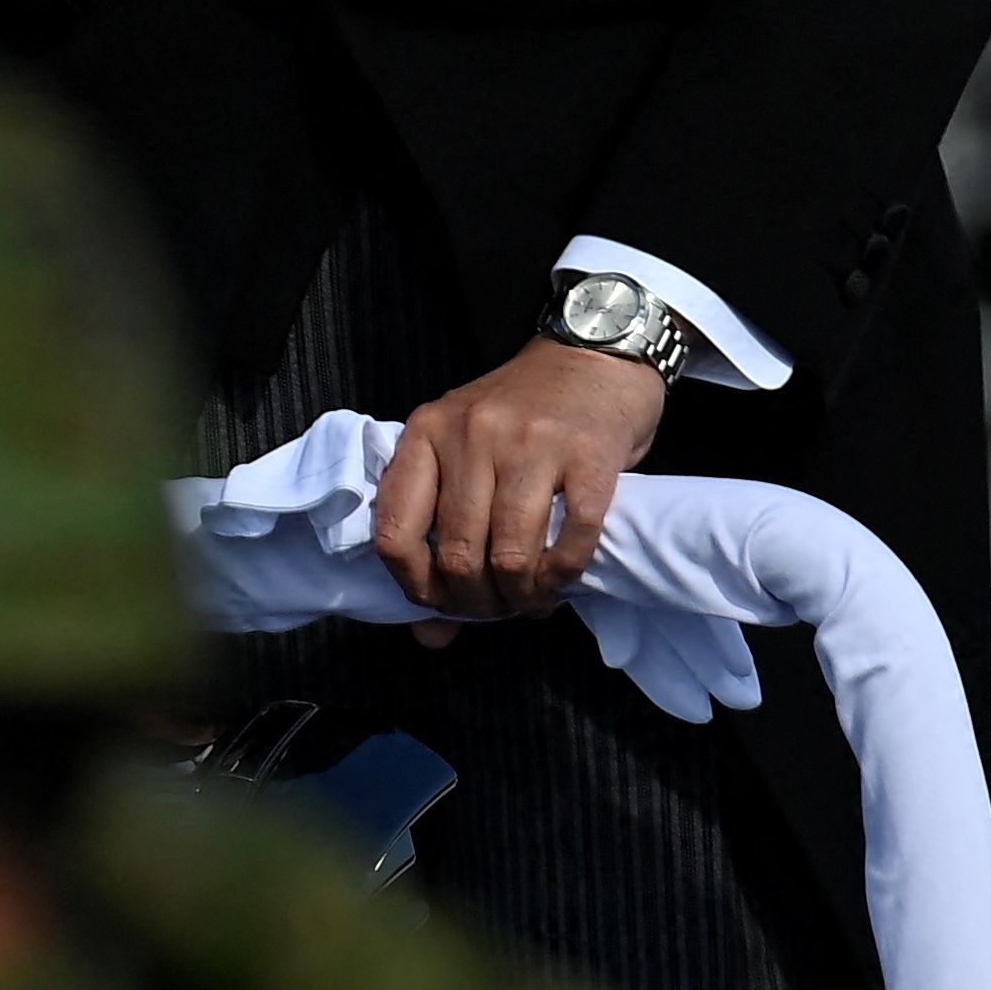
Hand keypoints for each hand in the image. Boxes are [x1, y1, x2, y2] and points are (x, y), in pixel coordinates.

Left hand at [370, 335, 664, 619]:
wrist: (596, 355)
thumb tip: (430, 634)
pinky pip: (571, 540)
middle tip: (497, 608)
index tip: (442, 603)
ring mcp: (531, 443)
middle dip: (478, 601)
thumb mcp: (465, 452)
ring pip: (510, 556)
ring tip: (530, 600)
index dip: (417, 588)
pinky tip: (562, 579)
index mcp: (427, 432)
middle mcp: (472, 434)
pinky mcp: (589, 454)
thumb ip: (439, 531)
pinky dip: (564, 575)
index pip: (395, 533)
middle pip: (457, 555)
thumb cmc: (524, 412)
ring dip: (521, 596)